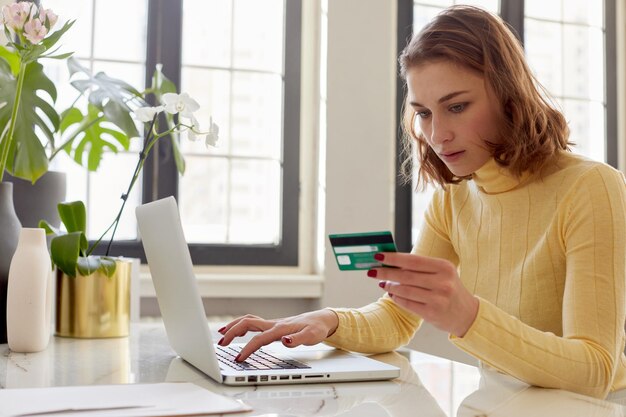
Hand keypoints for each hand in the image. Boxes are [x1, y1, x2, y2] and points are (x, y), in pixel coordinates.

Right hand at [217, 309, 338, 361]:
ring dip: (233, 326)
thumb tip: (285, 341)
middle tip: (220, 343)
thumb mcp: (311, 336)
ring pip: (248, 320)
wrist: (320, 319)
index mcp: (280, 329)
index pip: (259, 339)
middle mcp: (273, 324)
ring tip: (221, 335)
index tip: (239, 358)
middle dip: (232, 332)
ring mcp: (271, 324)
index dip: (248, 348)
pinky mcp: (272, 326)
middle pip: (247, 323)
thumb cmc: (316, 328)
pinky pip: (252, 323)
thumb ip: (298, 339)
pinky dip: (240, 325)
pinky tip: (236, 331)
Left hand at [369, 252, 478, 336]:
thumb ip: (420, 268)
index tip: (378, 255)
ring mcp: (438, 299)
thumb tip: (392, 262)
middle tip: (372, 271)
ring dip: (390, 286)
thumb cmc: (449, 289)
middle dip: (386, 272)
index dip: (393, 258)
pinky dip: (396, 298)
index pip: (413, 260)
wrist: (467, 314)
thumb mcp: (441, 273)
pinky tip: (392, 295)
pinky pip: (407, 304)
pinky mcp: (432, 313)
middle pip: (406, 275)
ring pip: (405, 290)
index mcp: (444, 267)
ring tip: (383, 284)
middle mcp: (442, 282)